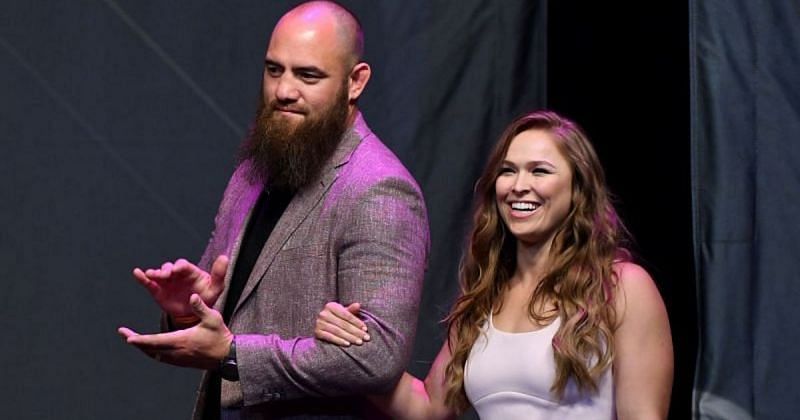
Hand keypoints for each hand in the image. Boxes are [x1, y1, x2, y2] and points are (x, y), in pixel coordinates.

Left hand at [118, 293, 232, 369]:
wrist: (227, 356)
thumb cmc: (220, 336)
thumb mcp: (213, 318)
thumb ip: (200, 308)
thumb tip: (192, 296)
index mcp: (182, 340)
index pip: (156, 341)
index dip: (140, 340)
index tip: (128, 337)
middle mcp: (177, 352)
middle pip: (150, 349)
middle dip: (135, 341)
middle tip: (124, 334)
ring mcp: (178, 359)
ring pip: (154, 355)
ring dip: (143, 347)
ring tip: (133, 339)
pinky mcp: (181, 362)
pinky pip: (161, 358)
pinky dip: (152, 352)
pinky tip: (149, 347)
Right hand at [133, 255, 227, 321]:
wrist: (194, 314)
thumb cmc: (206, 297)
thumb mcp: (215, 287)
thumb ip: (219, 273)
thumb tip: (225, 257)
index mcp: (190, 271)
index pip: (183, 265)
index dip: (180, 266)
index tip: (177, 270)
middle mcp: (176, 273)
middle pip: (169, 267)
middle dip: (166, 269)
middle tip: (165, 274)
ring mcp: (166, 281)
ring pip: (159, 273)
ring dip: (155, 273)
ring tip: (152, 275)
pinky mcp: (158, 290)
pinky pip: (148, 283)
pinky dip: (142, 278)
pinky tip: (137, 273)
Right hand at [314, 302, 369, 346]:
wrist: (322, 326)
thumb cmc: (337, 318)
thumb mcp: (343, 312)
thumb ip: (351, 310)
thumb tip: (358, 305)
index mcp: (330, 306)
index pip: (346, 315)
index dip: (357, 322)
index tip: (366, 329)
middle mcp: (323, 313)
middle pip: (343, 324)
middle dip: (356, 331)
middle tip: (365, 338)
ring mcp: (319, 323)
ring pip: (338, 331)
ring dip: (350, 337)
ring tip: (359, 342)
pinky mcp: (317, 332)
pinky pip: (330, 337)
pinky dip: (339, 341)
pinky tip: (348, 344)